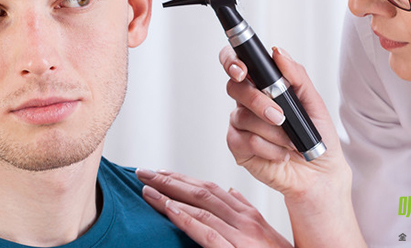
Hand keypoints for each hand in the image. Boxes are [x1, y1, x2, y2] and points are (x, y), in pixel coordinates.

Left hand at [136, 168, 292, 247]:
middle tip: (144, 172)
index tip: (162, 172)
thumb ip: (247, 212)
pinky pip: (208, 234)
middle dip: (170, 180)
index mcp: (250, 215)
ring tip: (147, 187)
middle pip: (202, 192)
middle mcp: (246, 221)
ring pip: (202, 207)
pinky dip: (187, 220)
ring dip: (170, 195)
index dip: (184, 179)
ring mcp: (243, 237)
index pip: (212, 189)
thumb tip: (230, 192)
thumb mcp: (266, 234)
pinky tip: (169, 210)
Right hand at [221, 46, 366, 247]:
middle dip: (257, 101)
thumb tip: (278, 53)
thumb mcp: (314, 102)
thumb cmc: (317, 137)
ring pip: (242, 117)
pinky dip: (267, 148)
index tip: (242, 70)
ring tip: (290, 142)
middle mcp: (248, 102)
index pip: (237, 63)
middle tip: (279, 116)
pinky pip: (244, 140)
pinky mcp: (238, 146)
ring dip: (272, 131)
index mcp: (263, 85)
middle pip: (235, 88)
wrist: (319, 174)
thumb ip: (296, 75)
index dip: (232, 61)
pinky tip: (280, 153)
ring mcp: (241, 124)